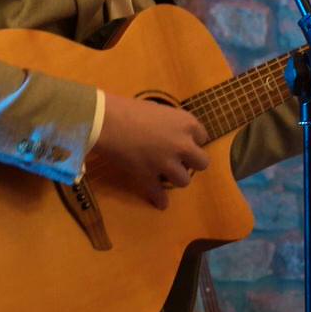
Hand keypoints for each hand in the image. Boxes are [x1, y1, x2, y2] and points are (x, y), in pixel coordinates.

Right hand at [86, 95, 210, 208]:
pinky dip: (160, 199)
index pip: (202, 136)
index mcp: (186, 123)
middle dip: (192, 162)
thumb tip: (170, 132)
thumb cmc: (129, 109)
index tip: (184, 142)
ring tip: (166, 175)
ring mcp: (167, 163)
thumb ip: (171, 124)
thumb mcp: (158, 110)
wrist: (107, 121)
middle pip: (202, 162)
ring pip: (184, 181)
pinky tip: (161, 202)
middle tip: (180, 160)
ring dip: (176, 178)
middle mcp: (182, 145)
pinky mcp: (150, 177)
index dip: (192, 140)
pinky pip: (159, 194)